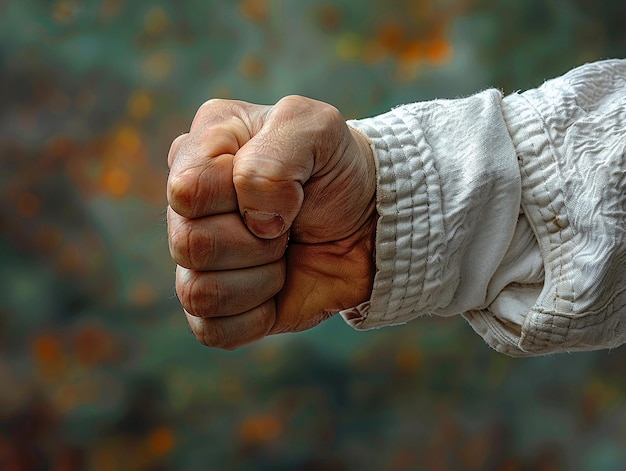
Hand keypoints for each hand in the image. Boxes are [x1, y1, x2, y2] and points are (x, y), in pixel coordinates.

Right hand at [167, 95, 376, 348]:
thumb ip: (275, 158)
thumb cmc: (338, 170)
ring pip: (198, 291)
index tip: (289, 193)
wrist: (369, 224)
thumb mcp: (318, 130)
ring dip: (261, 278)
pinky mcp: (217, 305)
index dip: (245, 199)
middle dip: (258, 242)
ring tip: (283, 253)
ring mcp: (199, 258)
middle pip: (189, 244)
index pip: (189, 189)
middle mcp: (188, 205)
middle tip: (287, 226)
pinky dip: (256, 315)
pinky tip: (277, 290)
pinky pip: (210, 329)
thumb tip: (255, 221)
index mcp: (201, 149)